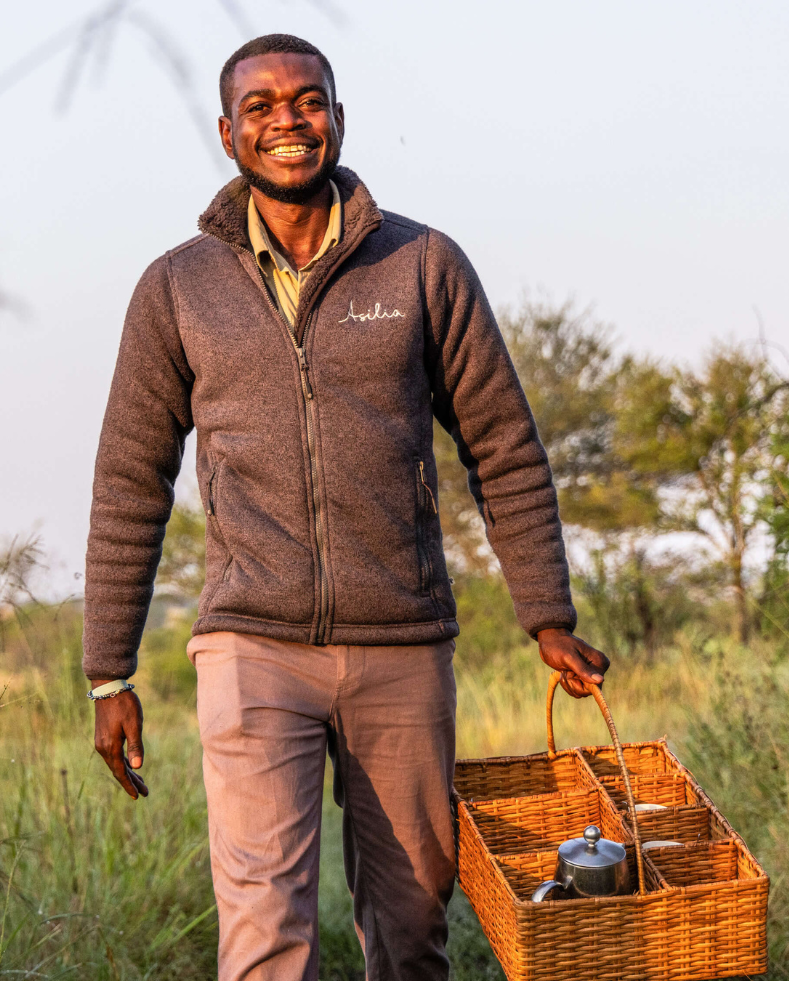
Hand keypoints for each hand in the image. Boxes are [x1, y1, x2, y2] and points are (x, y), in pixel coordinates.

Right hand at [91, 680, 148, 798]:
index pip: (121, 772)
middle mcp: (103, 747)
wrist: (108, 687)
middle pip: (118, 770)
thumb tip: (137, 767)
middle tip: (144, 793)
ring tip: (140, 783)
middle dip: (131, 782)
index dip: (129, 785)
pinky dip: (123, 763)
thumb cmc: (124, 704)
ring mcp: (102, 742)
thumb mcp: (134, 724)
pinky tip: (130, 766)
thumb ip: (136, 745)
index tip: (139, 796)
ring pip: (116, 763)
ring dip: (128, 773)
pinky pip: (114, 755)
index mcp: (110, 747)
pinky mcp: (104, 736)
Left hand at [536, 628, 609, 698]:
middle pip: (588, 691)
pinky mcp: (584, 676)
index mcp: (600, 662)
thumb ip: (583, 670)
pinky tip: (565, 673)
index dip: (579, 683)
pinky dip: (568, 684)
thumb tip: (600, 680)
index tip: (570, 672)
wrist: (551, 640)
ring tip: (565, 670)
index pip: (595, 687)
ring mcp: (591, 673)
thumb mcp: (568, 658)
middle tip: (566, 671)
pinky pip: (577, 690)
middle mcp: (599, 669)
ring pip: (581, 692)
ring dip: (569, 683)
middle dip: (573, 684)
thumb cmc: (558, 646)